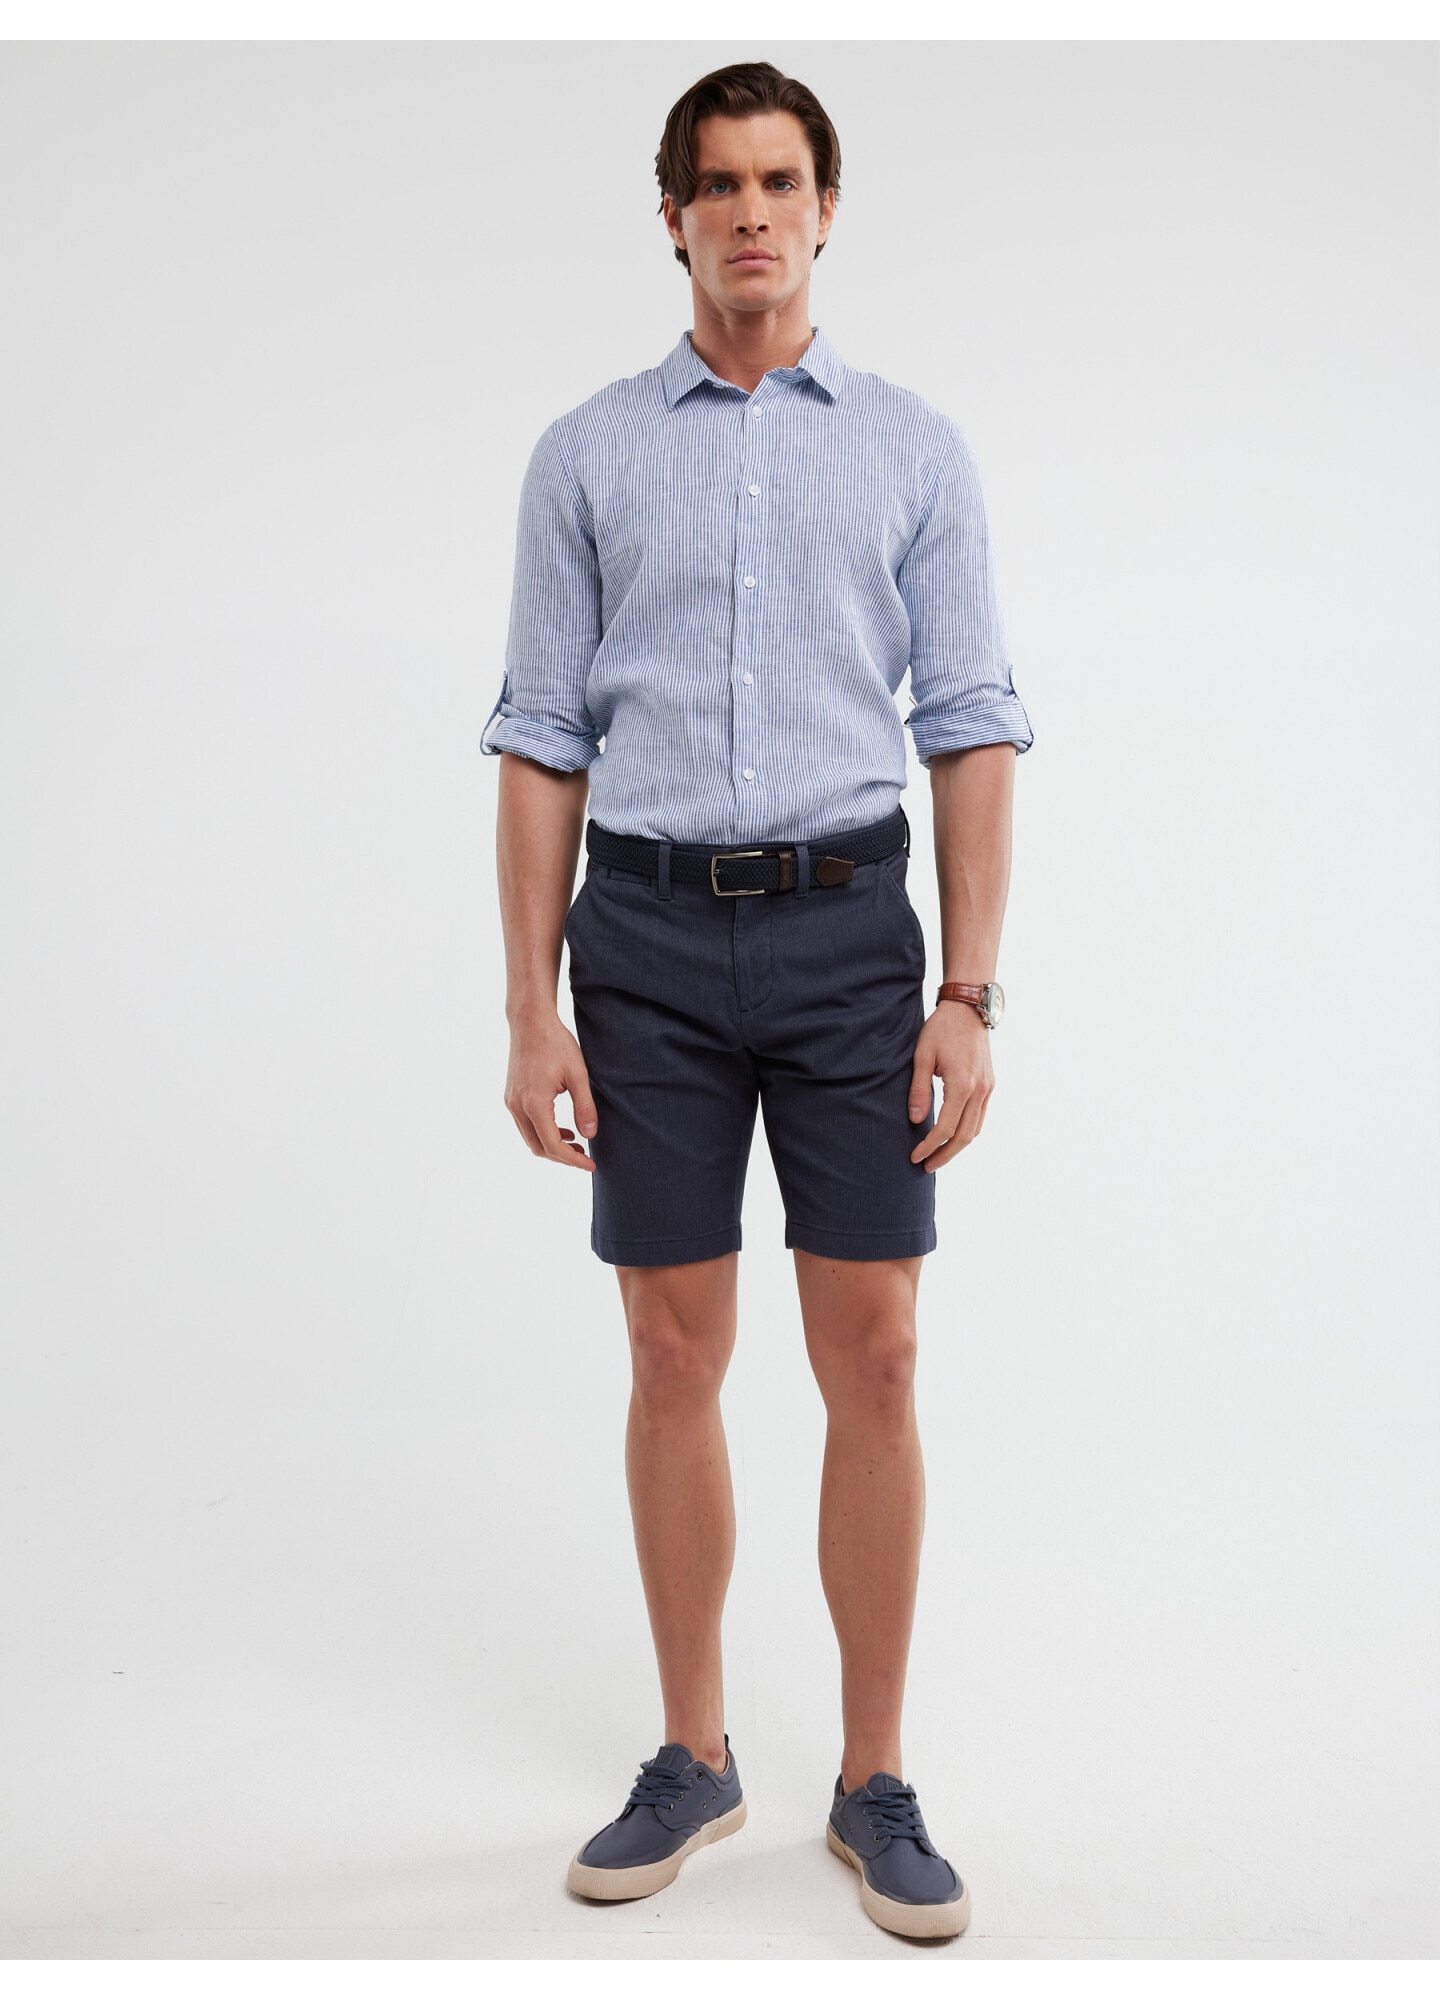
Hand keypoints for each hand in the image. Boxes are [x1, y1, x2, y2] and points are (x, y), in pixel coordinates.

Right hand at [504, 1010, 597, 1170]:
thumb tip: (590, 1135)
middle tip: (586, 1157)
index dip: (573, 1160)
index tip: (591, 1165)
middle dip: (562, 1157)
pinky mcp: (510, 1096)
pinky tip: (562, 1128)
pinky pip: (525, 1125)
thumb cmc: (556, 1043)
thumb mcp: (578, 1074)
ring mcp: (511, 1102)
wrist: (530, 1021)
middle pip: (538, 1147)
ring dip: (552, 1146)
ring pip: (530, 1138)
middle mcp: (517, 1106)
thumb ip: (585, 1106)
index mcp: (534, 1103)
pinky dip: (542, 1132)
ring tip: (576, 1143)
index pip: (553, 1145)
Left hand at [908, 1004, 993, 1170]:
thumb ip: (919, 1090)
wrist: (969, 1009)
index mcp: (962, 1085)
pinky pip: (980, 1118)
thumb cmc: (942, 1029)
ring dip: (957, 1147)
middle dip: (944, 1155)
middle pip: (963, 1136)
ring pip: (975, 1130)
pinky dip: (966, 1132)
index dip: (929, 1146)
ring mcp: (988, 1088)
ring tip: (937, 1156)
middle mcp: (980, 1090)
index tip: (915, 1156)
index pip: (945, 1128)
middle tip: (926, 1166)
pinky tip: (952, 1136)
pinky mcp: (990, 1085)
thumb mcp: (922, 1056)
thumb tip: (915, 1121)